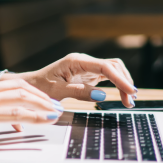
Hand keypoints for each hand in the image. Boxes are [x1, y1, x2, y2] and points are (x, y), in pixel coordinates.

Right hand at [0, 78, 62, 147]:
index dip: (27, 92)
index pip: (7, 85)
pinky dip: (33, 115)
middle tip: (54, 105)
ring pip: (21, 96)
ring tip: (55, 111)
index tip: (39, 100)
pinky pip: (14, 113)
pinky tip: (45, 119)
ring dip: (42, 103)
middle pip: (18, 86)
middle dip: (39, 95)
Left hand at [5, 53, 136, 107]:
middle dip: (124, 81)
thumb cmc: (41, 87)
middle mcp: (84, 61)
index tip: (130, 91)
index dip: (120, 78)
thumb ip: (79, 92)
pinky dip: (117, 85)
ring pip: (113, 70)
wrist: (31, 85)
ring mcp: (87, 67)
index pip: (104, 66)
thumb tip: (103, 95)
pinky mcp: (89, 75)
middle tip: (130, 100)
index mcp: (76, 61)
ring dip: (123, 83)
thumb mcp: (58, 92)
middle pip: (113, 66)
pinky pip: (108, 77)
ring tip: (129, 101)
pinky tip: (122, 96)